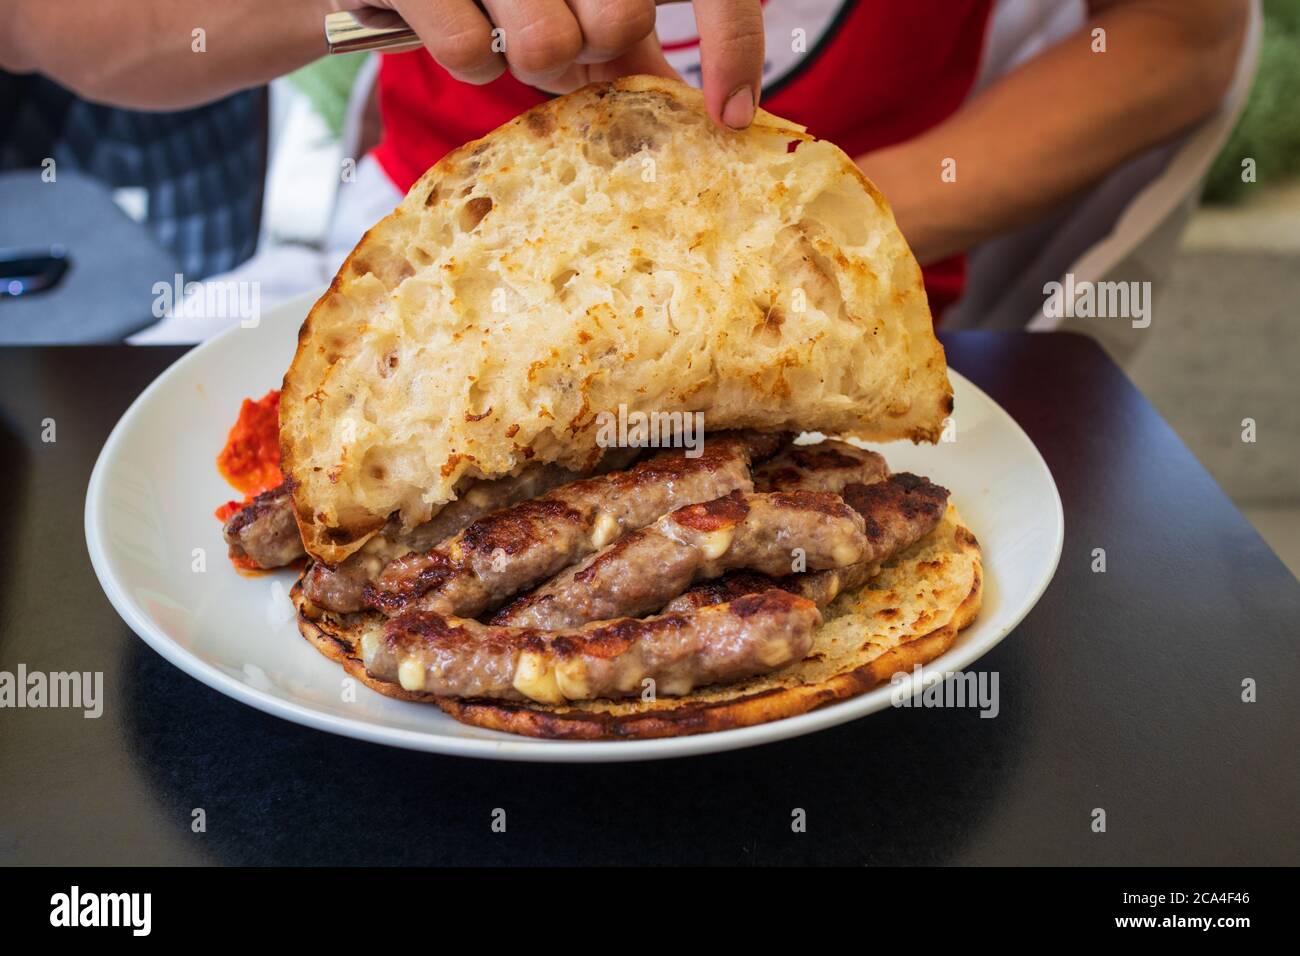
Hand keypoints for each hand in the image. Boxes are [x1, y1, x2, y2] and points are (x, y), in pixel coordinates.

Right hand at [357, 1, 764, 127]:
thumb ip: (632, 41)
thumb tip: (718, 112)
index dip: (732, 43)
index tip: (731, 115)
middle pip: (622, 20)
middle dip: (588, 49)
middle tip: (554, 33)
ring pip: (547, 44)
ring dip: (525, 61)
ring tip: (499, 27)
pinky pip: (470, 54)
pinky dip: (466, 62)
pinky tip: (451, 25)